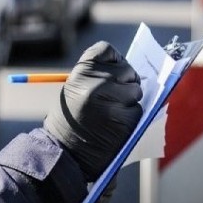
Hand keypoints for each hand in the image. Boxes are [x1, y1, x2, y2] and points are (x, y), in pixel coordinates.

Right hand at [43, 41, 141, 180]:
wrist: (64, 152)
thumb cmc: (71, 119)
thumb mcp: (75, 89)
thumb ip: (97, 76)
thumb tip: (129, 71)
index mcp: (81, 71)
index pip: (107, 50)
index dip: (114, 60)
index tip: (112, 71)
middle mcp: (96, 83)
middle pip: (127, 70)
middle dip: (126, 82)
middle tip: (113, 97)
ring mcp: (111, 101)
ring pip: (136, 90)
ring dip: (130, 100)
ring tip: (111, 112)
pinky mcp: (125, 120)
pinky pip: (138, 110)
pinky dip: (131, 117)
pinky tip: (115, 125)